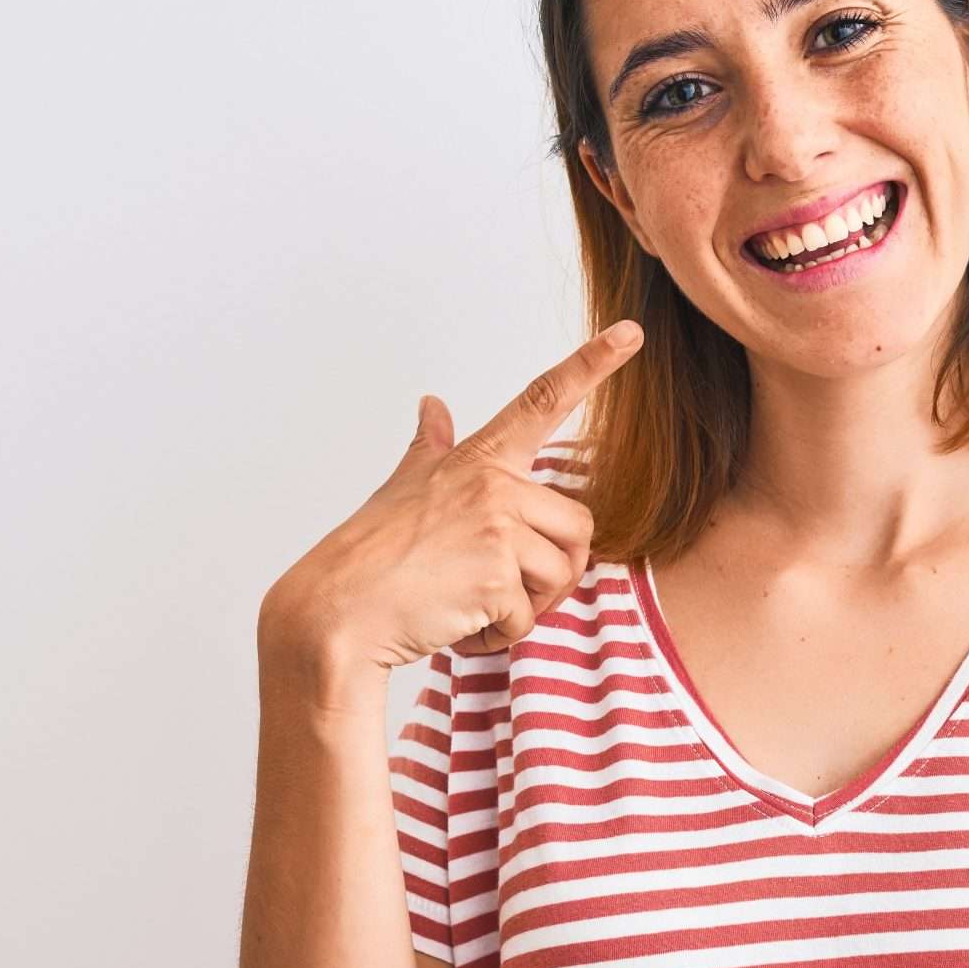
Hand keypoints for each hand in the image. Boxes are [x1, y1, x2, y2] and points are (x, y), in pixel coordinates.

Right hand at [261, 321, 643, 672]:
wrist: (338, 610)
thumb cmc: (371, 553)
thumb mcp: (406, 485)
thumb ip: (432, 445)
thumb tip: (432, 404)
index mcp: (479, 459)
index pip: (542, 400)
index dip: (591, 363)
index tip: (630, 332)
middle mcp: (493, 484)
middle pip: (579, 527)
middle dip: (553, 571)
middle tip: (503, 589)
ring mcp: (496, 527)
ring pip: (561, 576)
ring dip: (527, 607)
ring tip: (474, 605)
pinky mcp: (496, 575)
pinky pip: (529, 618)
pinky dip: (500, 636)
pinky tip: (459, 624)